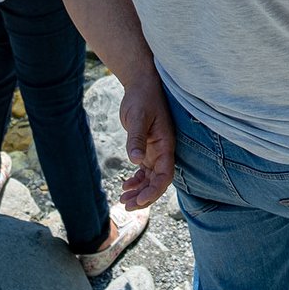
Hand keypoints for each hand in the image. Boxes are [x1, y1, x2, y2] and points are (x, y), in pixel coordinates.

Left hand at [118, 80, 175, 208]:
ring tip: (123, 200)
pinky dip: (137, 180)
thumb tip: (136, 160)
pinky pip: (144, 170)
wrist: (142, 84)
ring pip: (151, 178)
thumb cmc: (143, 98)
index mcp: (166, 144)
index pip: (165, 175)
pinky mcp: (147, 148)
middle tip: (126, 205)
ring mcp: (155, 150)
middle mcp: (163, 150)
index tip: (139, 200)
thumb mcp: (138, 117)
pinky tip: (125, 185)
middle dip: (145, 196)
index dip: (154, 190)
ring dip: (139, 191)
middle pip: (158, 181)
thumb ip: (137, 138)